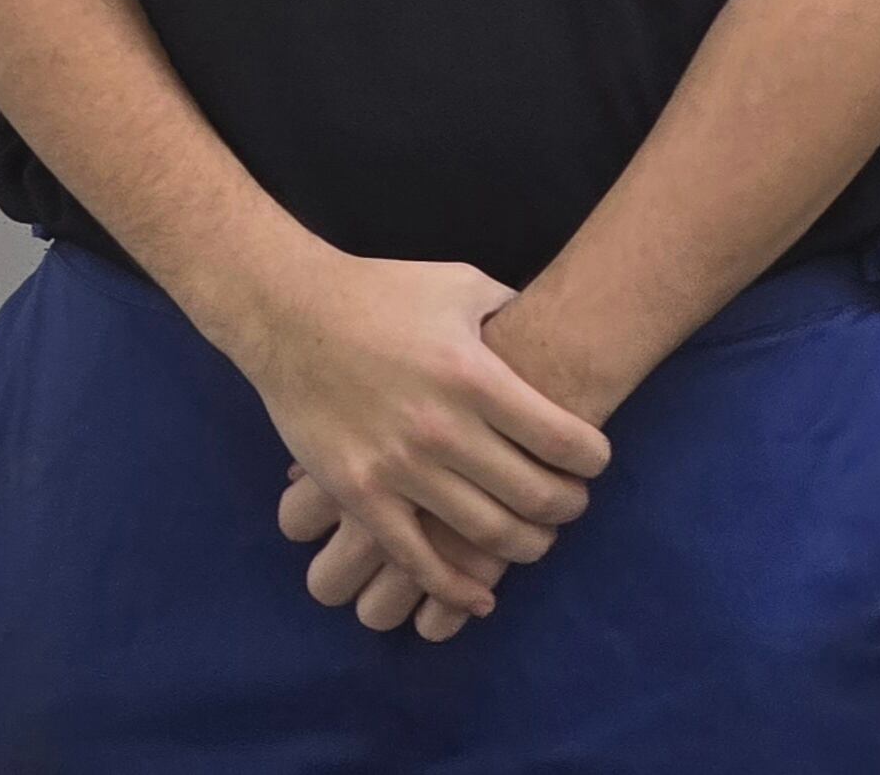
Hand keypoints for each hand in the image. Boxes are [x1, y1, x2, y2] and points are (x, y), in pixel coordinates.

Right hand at [235, 251, 614, 624]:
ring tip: (532, 537)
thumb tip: (548, 333)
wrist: (286, 311)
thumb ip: (508, 311)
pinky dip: (456, 589)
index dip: (593, 458)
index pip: (565, 440)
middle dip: (567, 507)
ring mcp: (400, 466)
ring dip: (526, 547)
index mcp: (474, 375)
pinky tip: (481, 596)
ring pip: (488, 535)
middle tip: (568, 502)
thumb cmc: (376, 292)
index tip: (591, 460)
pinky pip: (418, 560)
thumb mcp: (456, 283)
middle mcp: (444, 428)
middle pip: (536, 497)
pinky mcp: (361, 493)